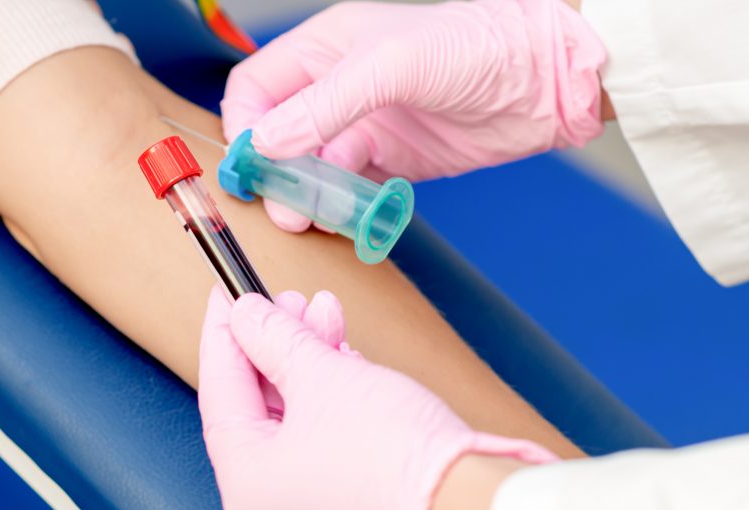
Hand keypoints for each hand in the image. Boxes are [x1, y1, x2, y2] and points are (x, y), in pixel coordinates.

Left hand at [197, 287, 557, 509]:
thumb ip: (277, 341)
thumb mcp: (322, 378)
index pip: (220, 392)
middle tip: (282, 298)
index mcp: (248, 481)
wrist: (469, 492)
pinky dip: (332, 378)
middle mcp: (274, 491)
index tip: (227, 293)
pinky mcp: (350, 473)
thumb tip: (248, 315)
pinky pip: (325, 418)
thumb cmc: (392, 455)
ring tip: (320, 308)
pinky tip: (342, 346)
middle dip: (274, 338)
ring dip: (308, 350)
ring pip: (295, 403)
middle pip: (259, 397)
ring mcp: (313, 485)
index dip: (223, 333)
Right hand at [221, 0, 605, 231]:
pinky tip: (347, 213)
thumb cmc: (473, 48)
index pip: (257, 88)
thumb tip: (265, 142)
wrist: (540, 83)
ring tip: (309, 215)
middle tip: (280, 203)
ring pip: (311, 167)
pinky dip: (341, 204)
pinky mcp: (390, 161)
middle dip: (272, 170)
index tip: (248, 164)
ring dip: (306, 193)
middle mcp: (338, 88)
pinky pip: (350, 188)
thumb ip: (324, 104)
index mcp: (326, 49)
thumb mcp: (390, 65)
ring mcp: (364, 126)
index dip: (244, 125)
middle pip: (278, 134)